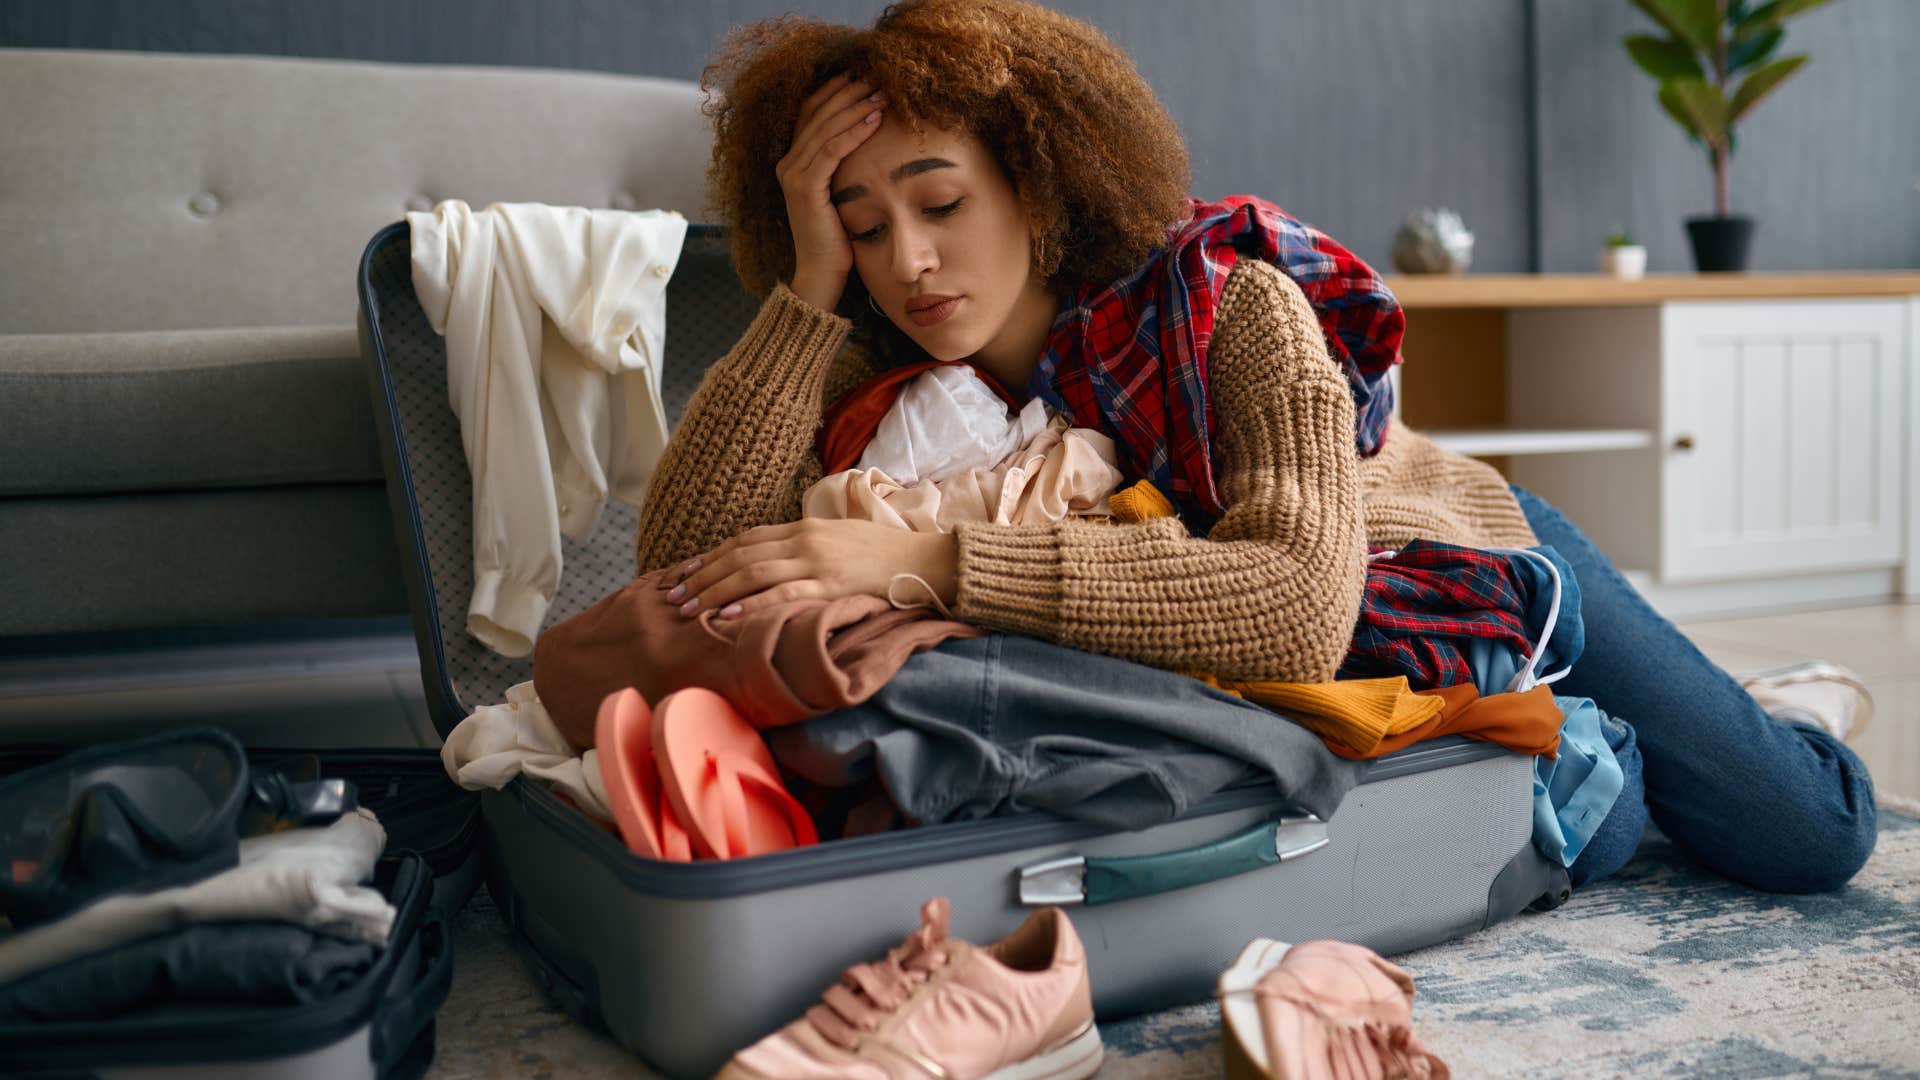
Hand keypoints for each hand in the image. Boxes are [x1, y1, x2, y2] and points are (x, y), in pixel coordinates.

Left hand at [662, 518, 957, 619]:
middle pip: (740, 555)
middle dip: (703, 576)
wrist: (926, 559)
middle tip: (673, 596)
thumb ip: (808, 547)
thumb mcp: (839, 540)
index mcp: (805, 527)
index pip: (746, 540)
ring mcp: (818, 562)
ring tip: (689, 608)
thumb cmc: (884, 554)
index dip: (711, 556)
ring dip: (716, 591)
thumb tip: (776, 564)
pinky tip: (729, 616)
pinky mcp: (832, 585)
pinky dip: (753, 604)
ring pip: (754, 572)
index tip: (684, 571)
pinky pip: (784, 594)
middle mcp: (806, 540)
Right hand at [776, 72, 886, 311]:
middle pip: (817, 113)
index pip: (811, 112)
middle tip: (876, 77)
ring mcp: (793, 175)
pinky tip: (874, 120)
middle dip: (848, 92)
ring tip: (881, 93)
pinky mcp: (806, 188)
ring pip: (825, 128)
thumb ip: (844, 165)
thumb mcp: (841, 192)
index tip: (863, 76)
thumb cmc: (838, 237)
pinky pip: (831, 151)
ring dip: (855, 107)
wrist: (822, 274)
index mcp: (793, 161)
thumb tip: (870, 135)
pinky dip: (854, 132)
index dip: (835, 91)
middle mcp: (788, 164)